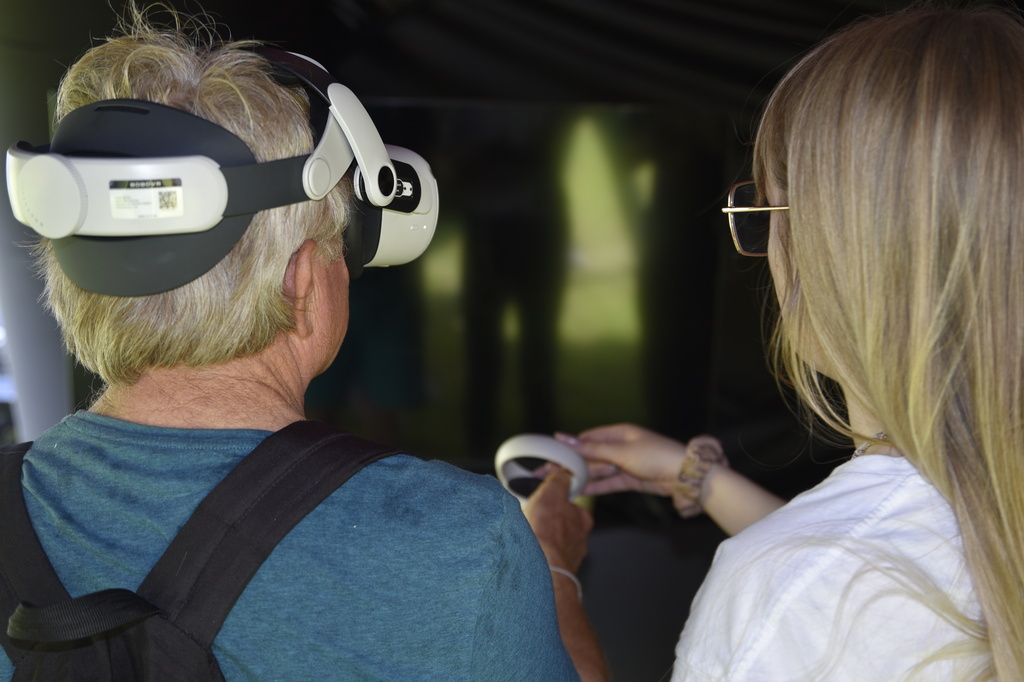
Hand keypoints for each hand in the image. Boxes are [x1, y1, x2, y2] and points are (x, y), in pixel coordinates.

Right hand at [522, 468, 592, 572]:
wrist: (540, 569)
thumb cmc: (547, 533)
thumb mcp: (552, 491)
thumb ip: (559, 479)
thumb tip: (561, 474)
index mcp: (582, 518)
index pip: (569, 503)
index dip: (553, 499)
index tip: (541, 501)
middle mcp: (580, 539)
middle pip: (561, 523)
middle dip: (546, 520)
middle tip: (532, 518)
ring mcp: (569, 557)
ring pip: (553, 542)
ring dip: (541, 538)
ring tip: (527, 536)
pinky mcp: (558, 571)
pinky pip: (546, 557)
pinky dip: (538, 553)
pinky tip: (528, 550)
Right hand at [555, 423, 688, 497]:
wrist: (684, 477)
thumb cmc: (657, 455)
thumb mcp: (621, 451)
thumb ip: (592, 449)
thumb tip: (566, 438)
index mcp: (619, 432)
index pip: (588, 438)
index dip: (570, 446)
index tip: (552, 453)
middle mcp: (621, 447)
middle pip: (591, 455)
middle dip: (572, 463)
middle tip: (549, 471)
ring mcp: (625, 464)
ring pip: (598, 470)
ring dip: (581, 476)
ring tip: (560, 482)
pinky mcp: (630, 479)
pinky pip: (608, 483)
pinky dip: (595, 486)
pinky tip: (579, 490)